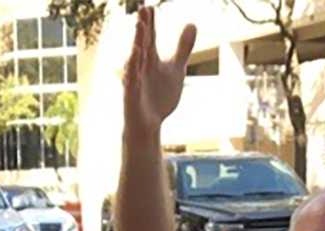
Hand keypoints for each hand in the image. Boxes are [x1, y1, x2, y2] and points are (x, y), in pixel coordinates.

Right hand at [122, 6, 194, 134]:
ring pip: (135, 60)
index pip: (150, 37)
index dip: (150, 23)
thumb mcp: (176, 69)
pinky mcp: (132, 95)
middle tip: (143, 11)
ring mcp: (135, 80)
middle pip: (142, 44)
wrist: (150, 125)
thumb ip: (182, 47)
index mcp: (150, 59)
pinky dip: (133, 71)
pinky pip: (132, 82)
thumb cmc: (159, 96)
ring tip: (140, 29)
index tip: (149, 7)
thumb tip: (192, 23)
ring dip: (137, 44)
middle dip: (142, 29)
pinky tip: (136, 58)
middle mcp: (141, 66)